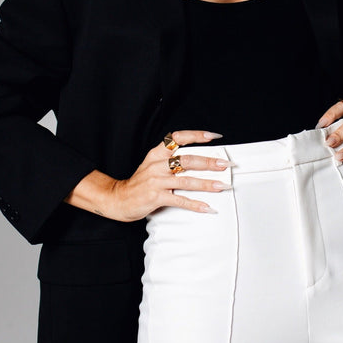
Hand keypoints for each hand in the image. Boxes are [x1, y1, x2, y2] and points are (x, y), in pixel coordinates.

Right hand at [70, 130, 231, 221]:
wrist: (117, 198)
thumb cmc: (140, 182)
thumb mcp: (153, 165)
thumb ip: (172, 161)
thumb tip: (201, 160)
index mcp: (157, 154)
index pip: (177, 138)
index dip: (196, 135)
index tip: (213, 137)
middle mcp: (157, 165)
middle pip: (187, 160)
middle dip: (209, 162)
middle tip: (225, 164)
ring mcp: (156, 181)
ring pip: (186, 180)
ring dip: (207, 184)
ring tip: (222, 185)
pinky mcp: (155, 197)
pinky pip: (179, 200)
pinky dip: (195, 204)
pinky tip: (207, 207)